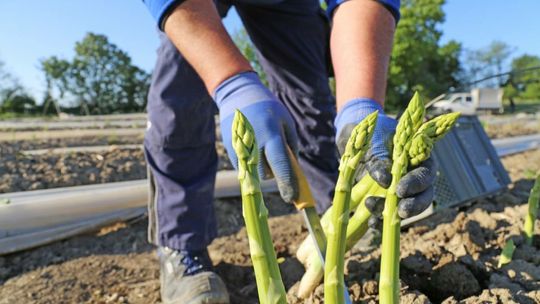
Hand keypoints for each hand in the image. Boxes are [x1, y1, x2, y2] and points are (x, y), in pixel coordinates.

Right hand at [215, 71, 298, 201]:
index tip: (292, 197)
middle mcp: (255, 145)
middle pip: (267, 174)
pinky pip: (246, 167)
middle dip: (275, 172)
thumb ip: (291, 147)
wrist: (239, 97)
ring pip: (256, 173)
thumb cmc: (268, 109)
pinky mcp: (232, 151)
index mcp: (271, 135)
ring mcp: (241, 149)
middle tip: (276, 155)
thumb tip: (292, 171)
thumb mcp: (286, 122)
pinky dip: (253, 163)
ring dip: (264, 168)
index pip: (280, 165)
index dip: (287, 183)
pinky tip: (253, 145)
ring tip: (264, 146)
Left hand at [335, 98, 435, 222]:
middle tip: (401, 210)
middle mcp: (414, 177)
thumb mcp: (376, 139)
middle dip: (413, 205)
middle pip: (423, 196)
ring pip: (406, 208)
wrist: (357, 136)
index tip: (399, 189)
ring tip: (371, 206)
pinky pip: (388, 215)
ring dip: (391, 212)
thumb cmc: (372, 133)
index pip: (425, 174)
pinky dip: (381, 221)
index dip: (416, 183)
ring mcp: (400, 191)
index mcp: (419, 158)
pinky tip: (372, 222)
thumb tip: (385, 181)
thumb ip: (382, 157)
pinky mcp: (386, 200)